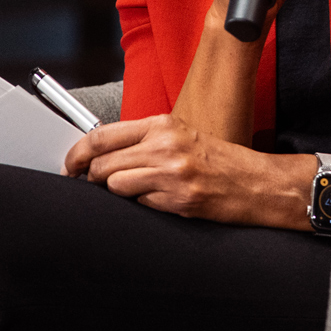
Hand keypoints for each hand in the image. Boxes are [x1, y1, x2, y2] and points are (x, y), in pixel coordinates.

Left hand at [63, 114, 317, 227]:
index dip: (77, 154)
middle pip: (102, 163)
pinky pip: (140, 205)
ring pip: (115, 186)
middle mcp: (165, 145)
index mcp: (163, 124)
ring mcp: (172, 173)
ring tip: (143, 191)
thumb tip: (102, 154)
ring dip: (120, 193)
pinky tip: (163, 201)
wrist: (259, 183)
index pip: (102, 135)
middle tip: (100, 185)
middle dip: (95, 179)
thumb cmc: (222, 161)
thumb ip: (145, 140)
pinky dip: (144, 206)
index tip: (71, 166)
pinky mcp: (179, 199)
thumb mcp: (183, 136)